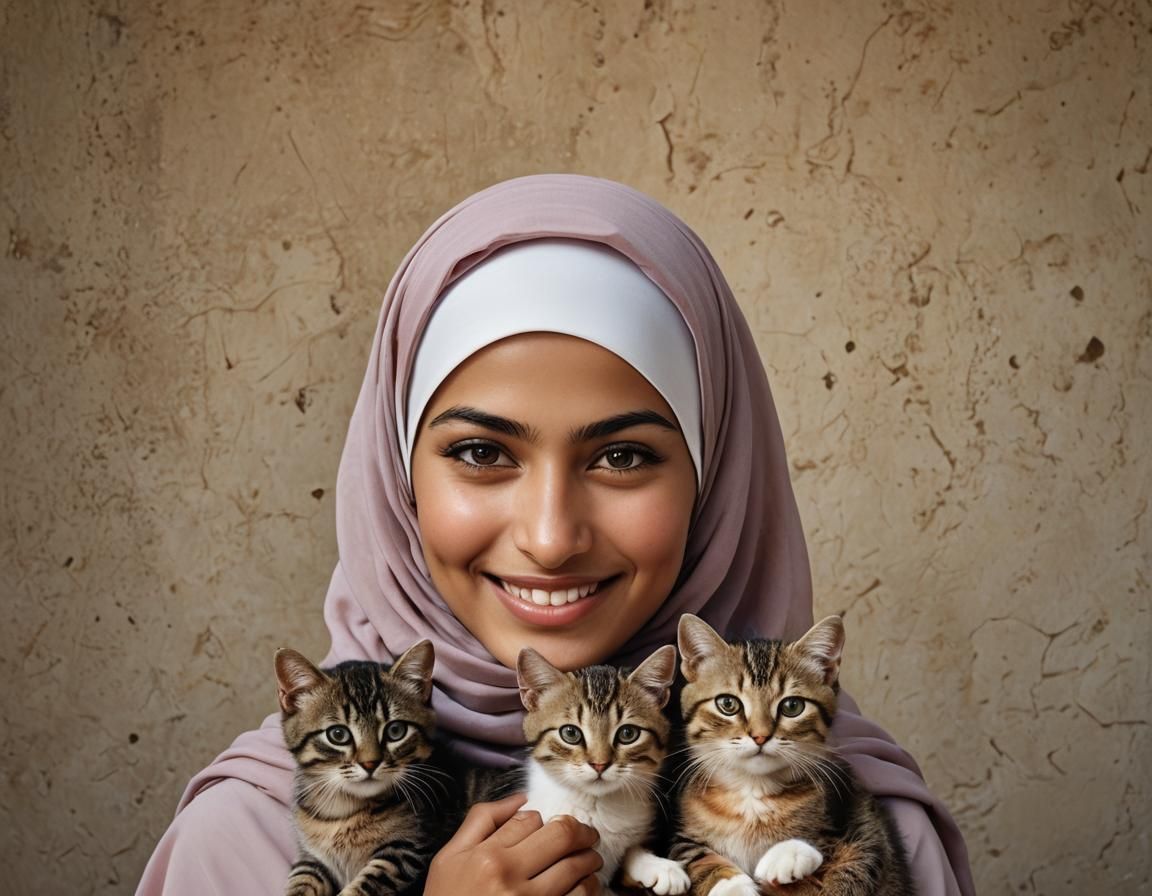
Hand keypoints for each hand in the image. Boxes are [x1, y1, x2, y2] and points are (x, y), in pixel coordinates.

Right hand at [425, 794, 602, 895]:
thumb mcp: (449, 857)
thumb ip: (482, 820)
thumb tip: (519, 799)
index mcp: (487, 855)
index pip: (530, 820)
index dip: (541, 820)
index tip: (545, 828)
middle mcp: (510, 877)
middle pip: (562, 836)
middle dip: (581, 831)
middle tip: (587, 835)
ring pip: (576, 868)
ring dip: (589, 859)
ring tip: (590, 859)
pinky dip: (589, 887)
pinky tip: (586, 884)